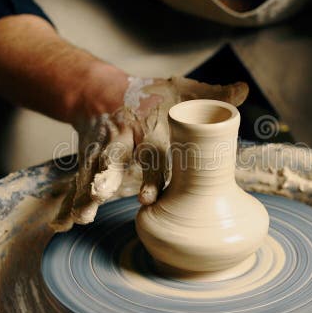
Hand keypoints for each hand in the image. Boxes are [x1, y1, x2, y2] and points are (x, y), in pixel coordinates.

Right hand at [50, 77, 247, 230]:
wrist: (100, 90)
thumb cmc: (150, 95)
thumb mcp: (183, 89)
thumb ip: (214, 94)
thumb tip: (244, 90)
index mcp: (148, 128)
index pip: (152, 153)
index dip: (152, 174)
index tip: (152, 196)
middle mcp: (122, 140)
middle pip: (117, 161)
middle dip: (112, 179)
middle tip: (113, 196)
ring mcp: (102, 151)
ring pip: (93, 173)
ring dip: (87, 194)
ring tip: (81, 217)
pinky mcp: (87, 160)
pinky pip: (78, 182)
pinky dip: (71, 202)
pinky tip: (67, 223)